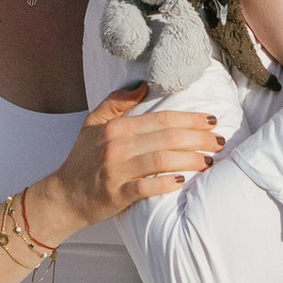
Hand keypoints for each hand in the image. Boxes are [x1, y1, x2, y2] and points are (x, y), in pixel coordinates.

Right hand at [41, 86, 220, 234]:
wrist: (64, 196)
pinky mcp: (117, 194)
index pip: (161, 118)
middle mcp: (117, 146)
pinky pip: (147, 188)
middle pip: (168, 137)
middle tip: (219, 142)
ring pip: (162, 160)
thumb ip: (117, 102)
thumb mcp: (93, 124)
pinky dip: (167, 184)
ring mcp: (117, 171)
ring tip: (208, 161)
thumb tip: (143, 86)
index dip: (190, 118)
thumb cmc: (82, 160)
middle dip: (199, 138)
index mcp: (115, 127)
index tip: (211, 120)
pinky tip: (183, 181)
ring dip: (190, 160)